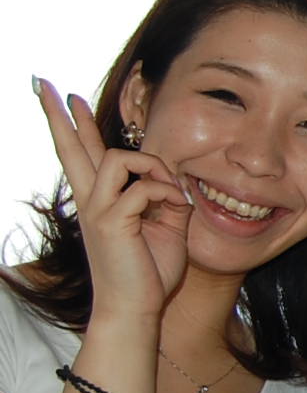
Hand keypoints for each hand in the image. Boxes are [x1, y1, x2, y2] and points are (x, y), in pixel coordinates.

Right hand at [37, 78, 192, 324]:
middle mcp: (92, 200)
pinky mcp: (111, 221)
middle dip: (59, 114)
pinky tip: (176, 208)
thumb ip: (164, 198)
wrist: (136, 308)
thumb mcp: (164, 225)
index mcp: (102, 200)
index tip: (64, 96)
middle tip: (44, 84)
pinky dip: (166, 193)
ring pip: (118, 158)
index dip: (72, 124)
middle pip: (72, 148)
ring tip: (170, 192)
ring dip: (154, 168)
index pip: (84, 154)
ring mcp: (97, 209)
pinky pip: (142, 188)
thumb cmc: (148, 271)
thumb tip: (173, 181)